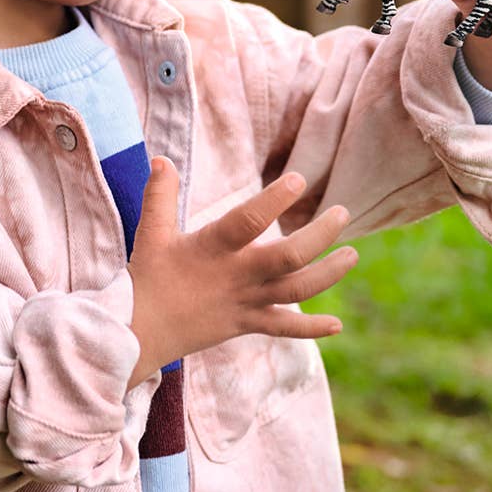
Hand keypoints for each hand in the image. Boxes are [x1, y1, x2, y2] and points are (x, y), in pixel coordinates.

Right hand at [125, 158, 355, 388]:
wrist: (139, 332)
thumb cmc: (147, 277)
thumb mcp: (151, 231)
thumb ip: (160, 194)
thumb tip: (162, 159)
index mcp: (214, 248)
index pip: (249, 220)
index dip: (275, 200)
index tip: (300, 180)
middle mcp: (236, 275)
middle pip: (289, 256)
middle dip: (321, 235)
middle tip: (343, 213)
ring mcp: (244, 303)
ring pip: (297, 290)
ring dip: (329, 273)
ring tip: (353, 255)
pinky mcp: (245, 325)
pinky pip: (284, 329)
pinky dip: (311, 328)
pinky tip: (337, 325)